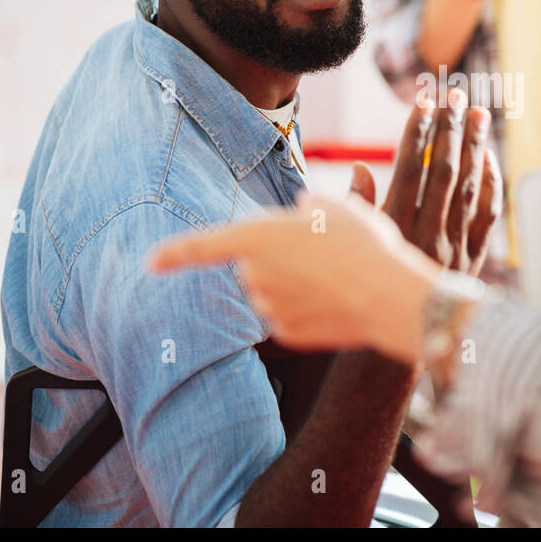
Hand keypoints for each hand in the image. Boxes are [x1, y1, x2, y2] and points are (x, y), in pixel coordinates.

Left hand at [149, 192, 436, 364]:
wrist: (389, 294)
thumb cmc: (364, 243)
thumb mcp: (337, 206)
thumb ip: (308, 207)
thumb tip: (303, 214)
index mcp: (256, 237)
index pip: (202, 247)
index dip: (174, 254)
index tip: (151, 264)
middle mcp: (254, 275)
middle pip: (252, 265)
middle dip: (278, 258)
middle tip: (322, 249)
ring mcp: (269, 308)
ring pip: (271, 292)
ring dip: (293, 282)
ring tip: (337, 273)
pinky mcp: (288, 334)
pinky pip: (288, 316)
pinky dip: (306, 308)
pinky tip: (336, 299)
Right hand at [355, 91, 500, 276]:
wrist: (398, 334)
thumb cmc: (365, 286)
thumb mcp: (351, 246)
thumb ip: (356, 207)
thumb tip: (360, 168)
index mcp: (393, 228)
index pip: (408, 169)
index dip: (417, 133)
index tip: (423, 103)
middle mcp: (426, 234)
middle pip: (442, 171)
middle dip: (450, 130)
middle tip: (457, 96)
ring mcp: (453, 246)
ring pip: (468, 188)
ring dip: (474, 147)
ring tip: (478, 113)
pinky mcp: (472, 259)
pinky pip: (486, 217)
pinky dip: (489, 186)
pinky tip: (489, 159)